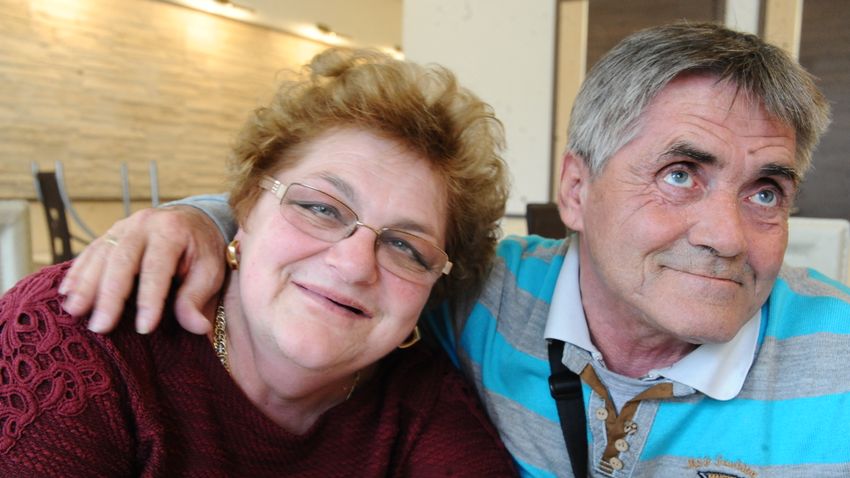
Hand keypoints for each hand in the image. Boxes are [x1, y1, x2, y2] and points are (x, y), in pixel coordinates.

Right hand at [59, 206, 225, 334]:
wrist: (193, 220)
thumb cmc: (202, 250)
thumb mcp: (210, 271)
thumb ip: (197, 298)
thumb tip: (198, 328)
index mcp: (172, 231)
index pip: (157, 268)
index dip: (150, 299)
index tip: (145, 328)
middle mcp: (144, 224)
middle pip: (121, 260)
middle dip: (109, 295)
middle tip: (100, 326)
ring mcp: (123, 226)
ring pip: (100, 255)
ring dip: (86, 285)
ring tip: (75, 311)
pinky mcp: (110, 234)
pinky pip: (90, 252)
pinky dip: (78, 273)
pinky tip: (67, 293)